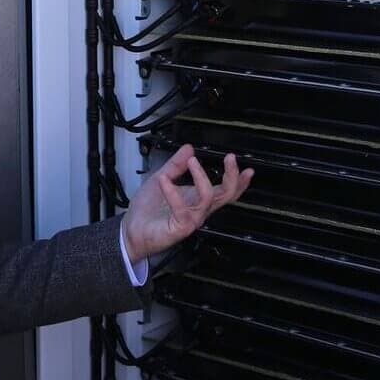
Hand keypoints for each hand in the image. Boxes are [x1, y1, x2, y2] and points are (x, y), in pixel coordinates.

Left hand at [121, 144, 253, 264]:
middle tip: (230, 158)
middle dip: (232, 176)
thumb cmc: (148, 210)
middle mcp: (199, 210)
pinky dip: (173, 192)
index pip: (225, 191)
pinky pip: (183, 209)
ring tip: (191, 161)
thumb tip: (188, 148)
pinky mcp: (180, 227)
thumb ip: (175, 165)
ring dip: (201, 176)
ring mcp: (191, 219)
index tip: (248, 169)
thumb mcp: (162, 178)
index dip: (239, 181)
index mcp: (198, 199)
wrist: (131, 231)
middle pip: (226, 195)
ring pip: (208, 198)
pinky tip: (164, 180)